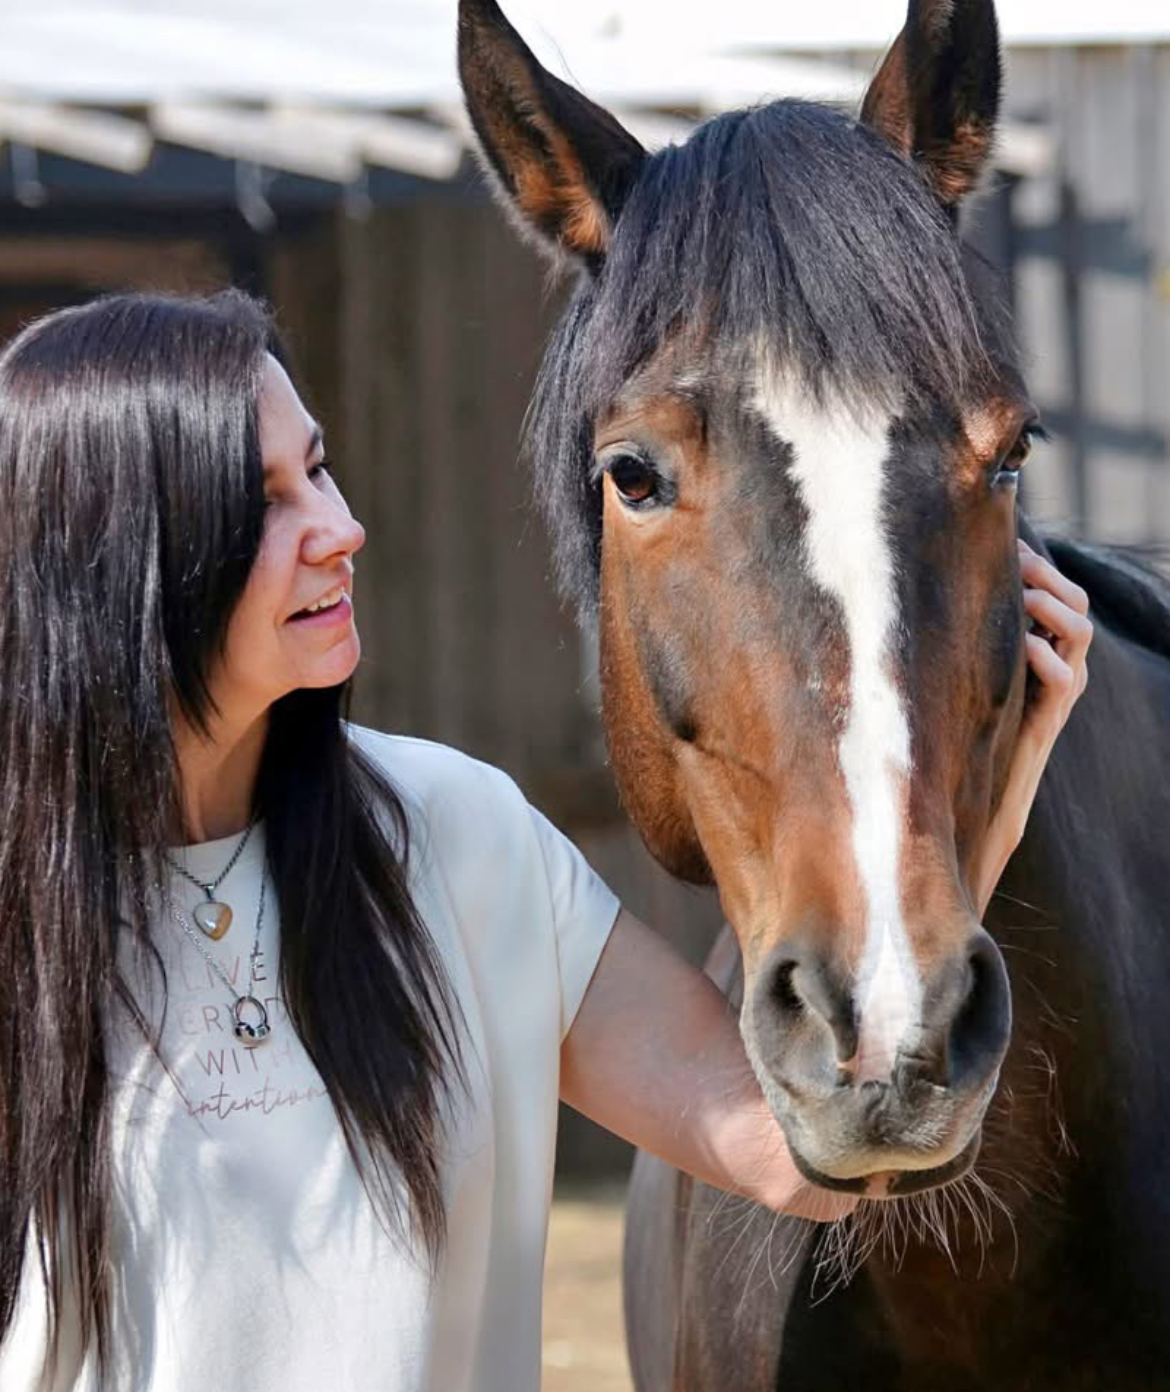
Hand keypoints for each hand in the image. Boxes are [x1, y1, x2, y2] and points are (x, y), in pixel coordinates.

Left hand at [974, 540, 1092, 913]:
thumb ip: (944, 639)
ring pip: (1081, 636)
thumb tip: (897, 591)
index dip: (1037, 565)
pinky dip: (1048, 659)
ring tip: (1021, 596)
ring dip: (1053, 609)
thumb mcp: (946, 673)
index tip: (1004, 542)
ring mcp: (1055, 694)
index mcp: (1034, 649)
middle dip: (1050, 576)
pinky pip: (1065, 682)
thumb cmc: (941, 729)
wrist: (960, 798)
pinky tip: (1024, 648)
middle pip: (1077, 605)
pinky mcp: (1045, 722)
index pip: (1056, 593)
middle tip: (1017, 560)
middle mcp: (1053, 667)